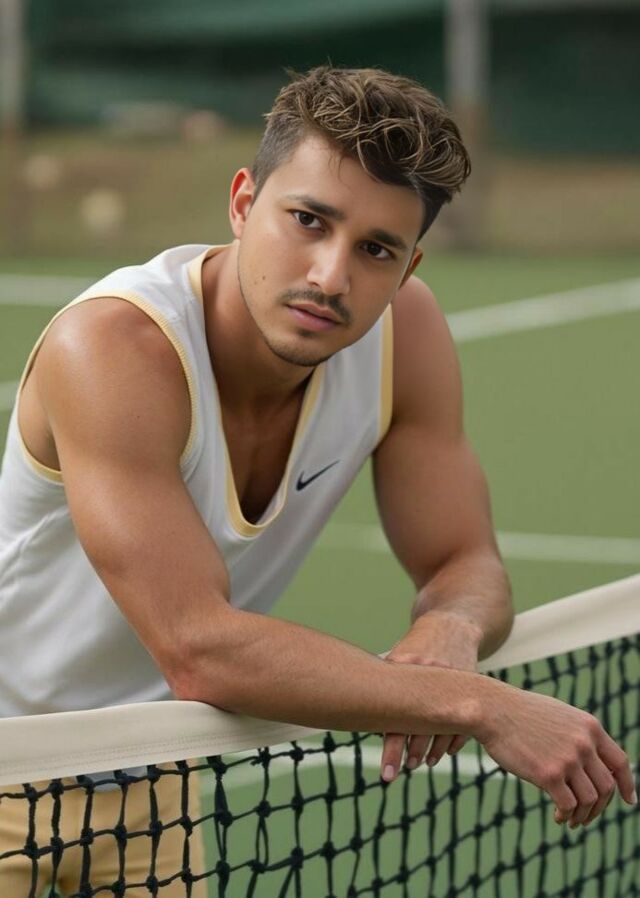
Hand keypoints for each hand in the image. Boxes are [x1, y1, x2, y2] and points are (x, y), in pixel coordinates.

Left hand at [380, 613, 479, 781]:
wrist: (453, 624)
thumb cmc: (417, 644)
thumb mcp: (398, 656)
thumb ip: (385, 683)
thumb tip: (363, 719)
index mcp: (408, 665)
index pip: (397, 716)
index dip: (391, 748)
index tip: (387, 774)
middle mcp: (432, 672)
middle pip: (422, 725)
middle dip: (414, 753)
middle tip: (406, 768)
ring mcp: (457, 678)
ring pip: (446, 726)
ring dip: (433, 749)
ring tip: (422, 762)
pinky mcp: (474, 684)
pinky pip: (466, 721)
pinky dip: (454, 739)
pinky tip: (444, 751)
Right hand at [478, 682, 637, 827]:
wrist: (493, 710)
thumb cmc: (520, 712)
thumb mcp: (559, 715)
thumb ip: (578, 734)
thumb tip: (590, 758)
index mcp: (590, 727)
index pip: (620, 762)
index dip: (627, 784)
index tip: (629, 801)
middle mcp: (584, 743)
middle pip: (606, 786)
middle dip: (599, 807)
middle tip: (586, 816)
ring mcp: (568, 759)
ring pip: (589, 799)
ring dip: (583, 815)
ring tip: (571, 819)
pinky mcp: (549, 774)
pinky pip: (568, 805)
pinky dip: (567, 815)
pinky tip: (558, 816)